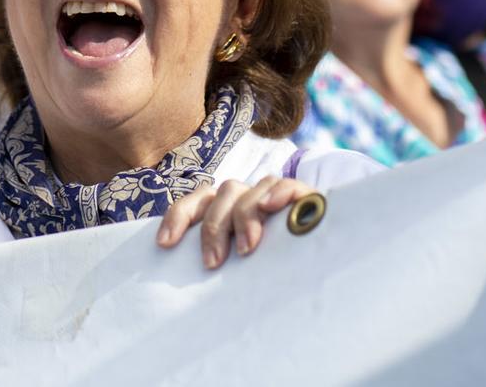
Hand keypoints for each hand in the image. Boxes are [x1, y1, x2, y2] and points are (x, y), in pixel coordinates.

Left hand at [155, 175, 317, 268]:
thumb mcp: (236, 272)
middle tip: (213, 263)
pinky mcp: (305, 198)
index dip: (178, 217)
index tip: (165, 244)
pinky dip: (278, 192)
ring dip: (244, 215)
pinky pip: (287, 184)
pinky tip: (271, 207)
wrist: (320, 271)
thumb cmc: (268, 276)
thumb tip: (178, 300)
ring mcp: (274, 197)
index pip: (196, 201)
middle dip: (214, 228)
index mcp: (225, 210)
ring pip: (250, 189)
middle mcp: (247, 198)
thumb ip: (216, 267)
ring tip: (246, 248)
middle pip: (222, 194)